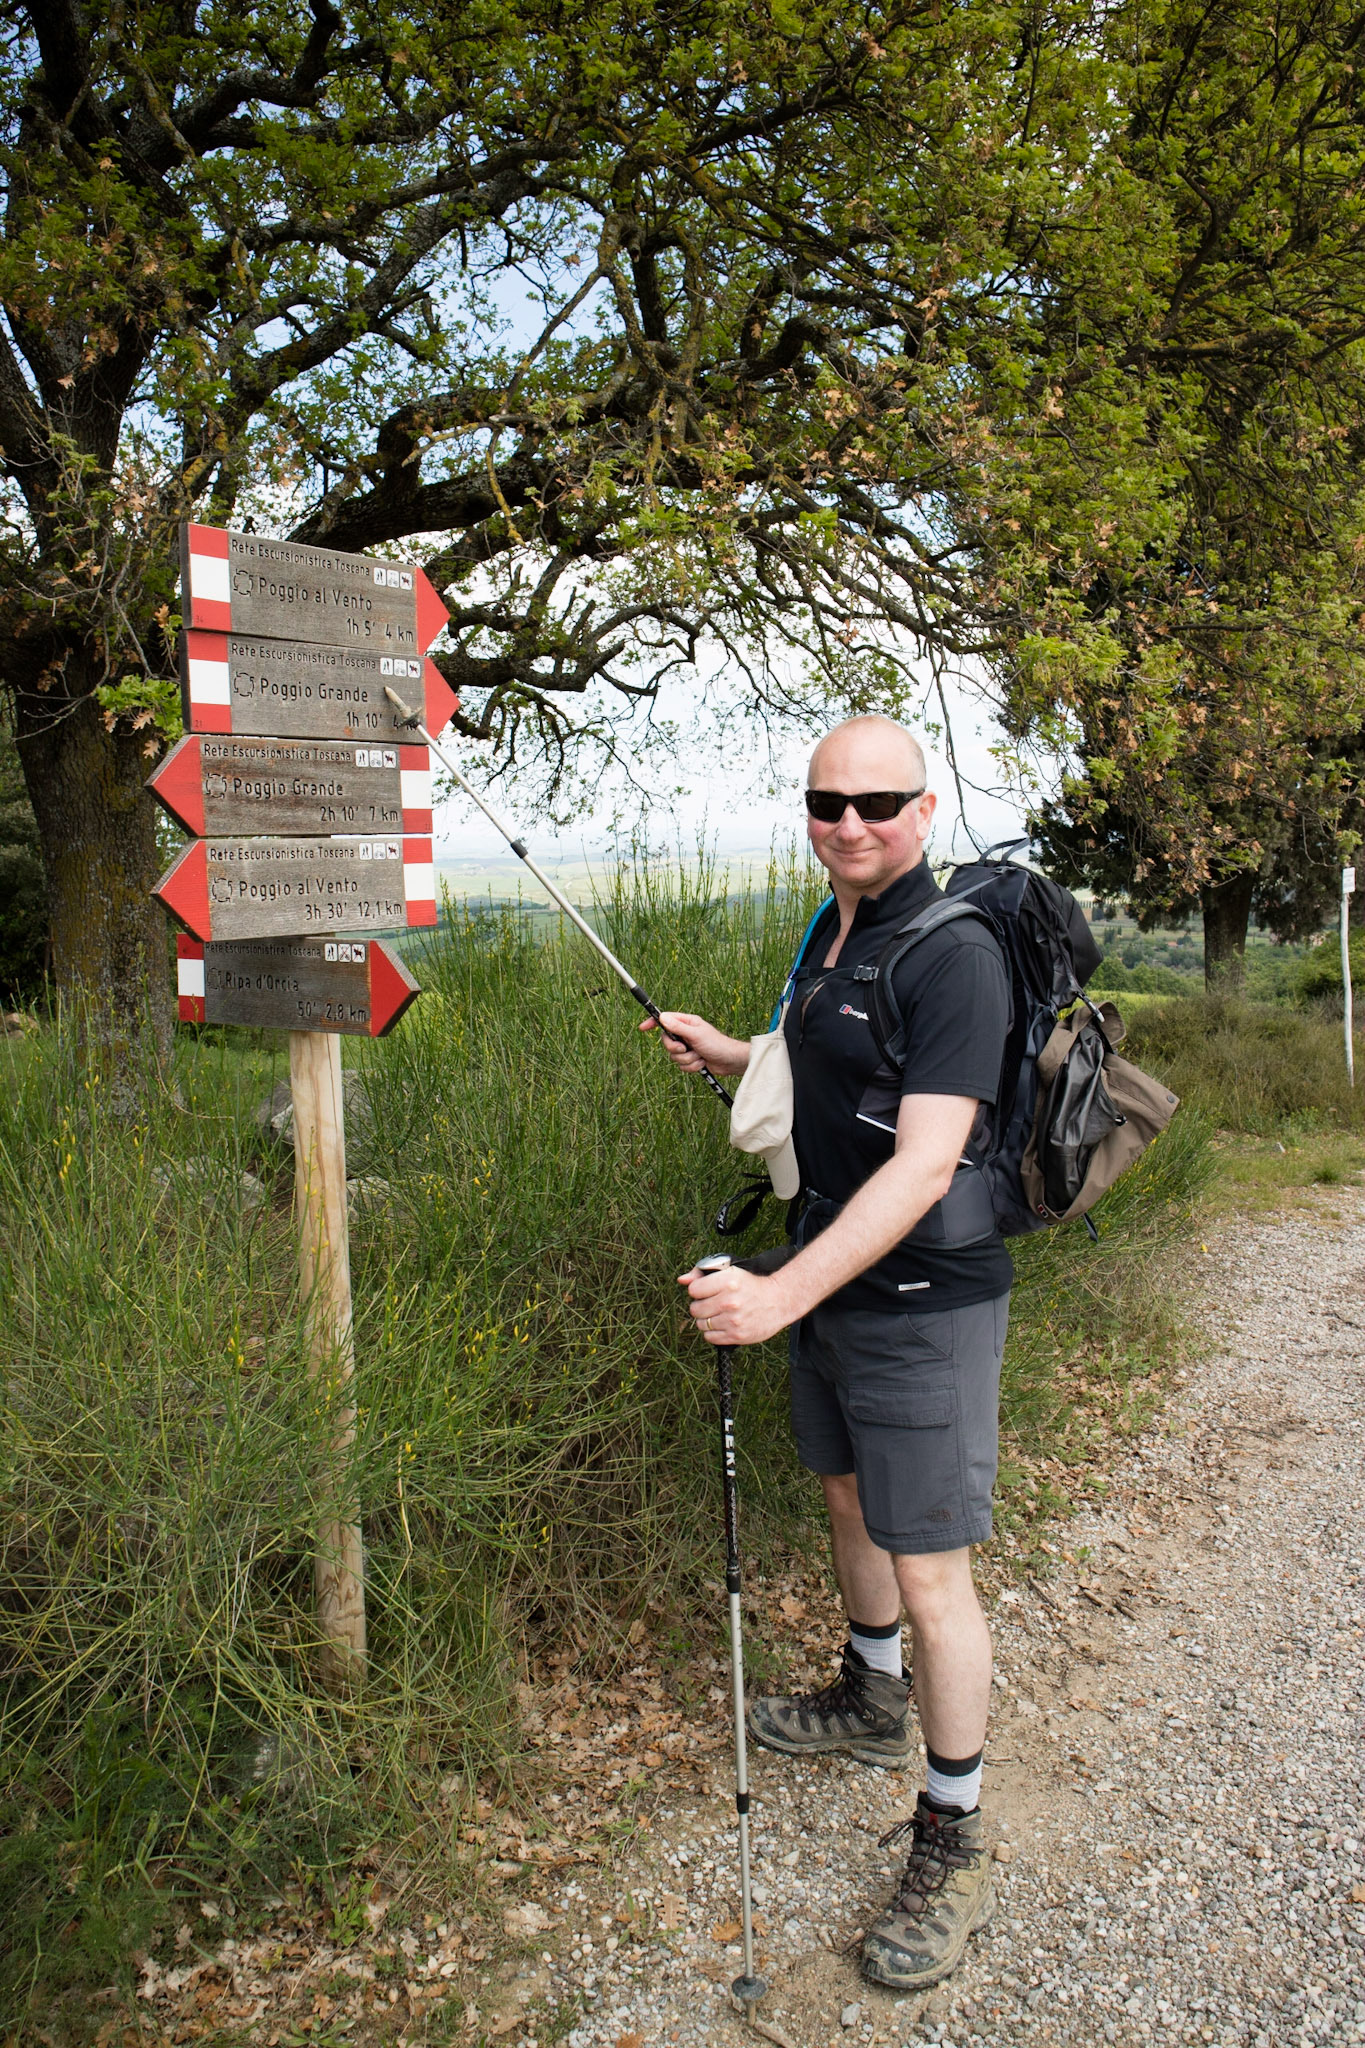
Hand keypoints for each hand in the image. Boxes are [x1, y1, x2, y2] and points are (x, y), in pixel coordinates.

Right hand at [640, 1009, 747, 1076]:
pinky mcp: (690, 1060)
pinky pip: (681, 1066)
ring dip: (687, 1059)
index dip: (653, 1023)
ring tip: (700, 1056)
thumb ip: (678, 1027)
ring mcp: (687, 1048)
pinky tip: (702, 1063)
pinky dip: (692, 1067)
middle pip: (666, 1042)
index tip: (643, 1028)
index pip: (665, 1020)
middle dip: (676, 1049)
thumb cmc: (717, 1044)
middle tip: (685, 1048)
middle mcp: (685, 1034)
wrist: (729, 1061)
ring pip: (674, 1056)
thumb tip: (662, 1017)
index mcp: (686, 1023)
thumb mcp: (696, 1034)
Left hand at [678, 1262, 794, 1345]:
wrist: (778, 1301)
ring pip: (700, 1324)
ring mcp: (733, 1320)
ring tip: (720, 1314)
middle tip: (713, 1303)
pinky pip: (709, 1338)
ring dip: (706, 1320)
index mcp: (727, 1281)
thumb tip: (682, 1280)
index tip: (707, 1291)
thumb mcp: (729, 1271)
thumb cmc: (751, 1284)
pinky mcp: (736, 1336)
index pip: (693, 1290)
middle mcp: (729, 1301)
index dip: (698, 1290)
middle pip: (695, 1309)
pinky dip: (713, 1332)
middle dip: (701, 1306)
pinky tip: (723, 1324)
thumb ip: (702, 1273)